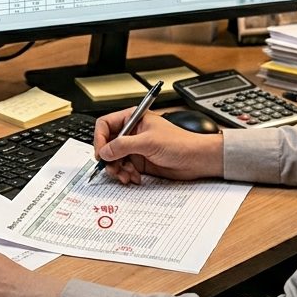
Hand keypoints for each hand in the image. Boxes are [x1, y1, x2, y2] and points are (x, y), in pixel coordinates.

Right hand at [93, 109, 224, 183]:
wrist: (196, 160)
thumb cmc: (180, 143)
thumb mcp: (148, 142)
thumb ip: (123, 146)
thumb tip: (104, 151)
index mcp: (133, 119)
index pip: (105, 125)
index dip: (100, 139)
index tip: (102, 153)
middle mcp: (131, 132)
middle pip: (107, 144)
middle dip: (109, 158)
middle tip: (113, 168)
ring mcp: (135, 148)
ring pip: (114, 159)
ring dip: (117, 169)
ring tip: (126, 175)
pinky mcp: (139, 162)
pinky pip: (123, 168)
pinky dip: (125, 174)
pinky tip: (134, 177)